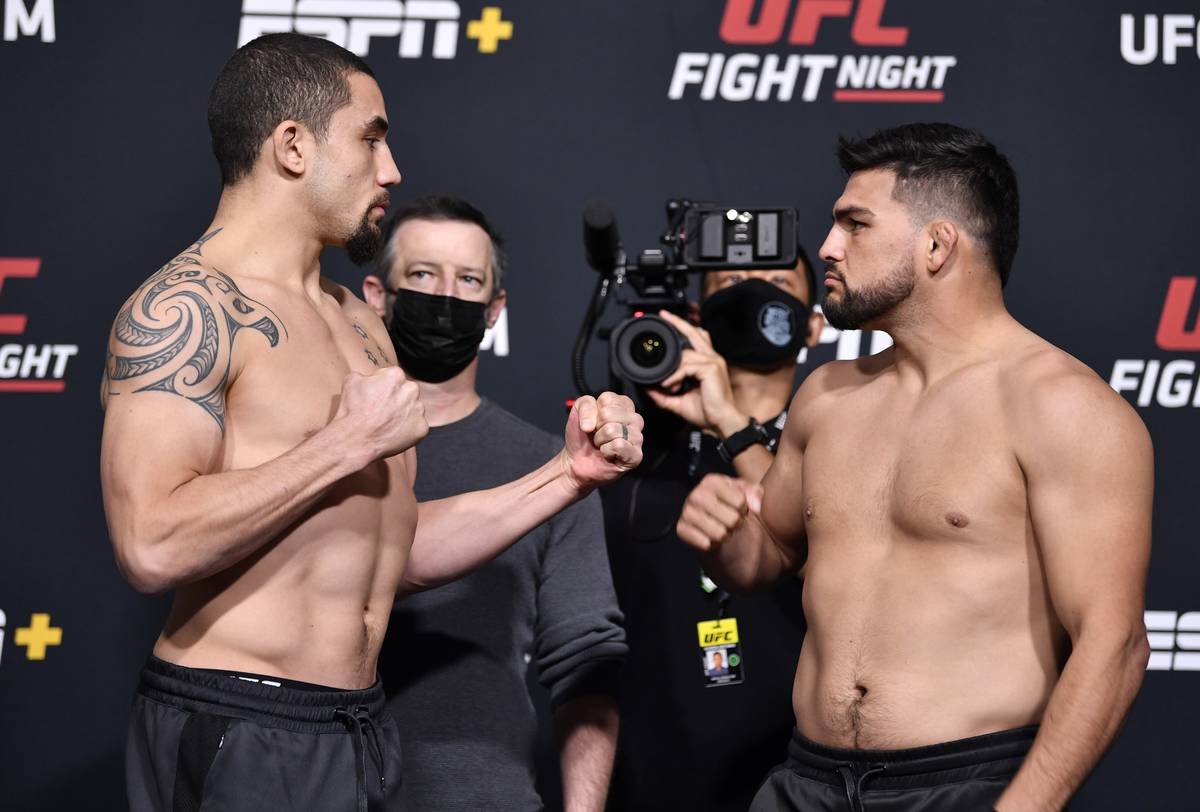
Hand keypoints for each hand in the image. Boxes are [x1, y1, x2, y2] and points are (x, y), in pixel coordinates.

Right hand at [334, 367, 427, 462]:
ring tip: (386, 423)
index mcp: (396, 376)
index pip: (394, 377)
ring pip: (412, 409)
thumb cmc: (353, 411)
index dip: (384, 387)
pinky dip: (407, 430)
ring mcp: (418, 410)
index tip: (377, 396)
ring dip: (403, 414)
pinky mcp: (421, 428)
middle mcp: (411, 390)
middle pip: (407, 391)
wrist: (356, 440)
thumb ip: (366, 375)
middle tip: (382, 410)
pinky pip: (416, 426)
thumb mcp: (352, 381)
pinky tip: (393, 433)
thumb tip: (370, 378)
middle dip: (397, 398)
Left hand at [561, 391, 643, 490]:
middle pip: (608, 414)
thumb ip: (585, 405)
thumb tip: (591, 424)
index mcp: (623, 405)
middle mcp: (634, 419)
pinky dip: (606, 451)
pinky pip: (619, 445)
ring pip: (612, 430)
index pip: (607, 399)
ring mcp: (638, 437)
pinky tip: (608, 454)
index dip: (594, 412)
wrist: (576, 461)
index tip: (594, 422)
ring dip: (600, 440)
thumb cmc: (582, 436)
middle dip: (596, 427)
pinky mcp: (636, 455)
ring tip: (602, 445)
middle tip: (597, 435)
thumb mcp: (578, 412)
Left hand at [645, 310, 744, 437]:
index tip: (669, 321)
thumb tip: (648, 388)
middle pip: (695, 333)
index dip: (683, 329)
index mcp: (707, 362)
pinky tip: (671, 386)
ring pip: (686, 353)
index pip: (697, 338)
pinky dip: (675, 375)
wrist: (722, 422)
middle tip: (664, 315)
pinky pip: (687, 366)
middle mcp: (712, 358)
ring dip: (671, 370)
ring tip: (668, 386)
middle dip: (678, 322)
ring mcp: (713, 362)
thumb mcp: (679, 401)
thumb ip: (663, 394)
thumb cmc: (707, 412)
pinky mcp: (711, 369)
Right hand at [677, 474, 762, 551]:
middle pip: (732, 520)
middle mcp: (696, 495)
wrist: (711, 520)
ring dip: (725, 535)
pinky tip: (709, 535)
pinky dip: (711, 544)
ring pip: (720, 534)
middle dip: (736, 523)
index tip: (737, 507)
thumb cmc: (729, 503)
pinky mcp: (681, 530)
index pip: (740, 502)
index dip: (743, 508)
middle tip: (730, 520)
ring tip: (721, 527)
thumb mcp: (745, 491)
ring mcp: (687, 512)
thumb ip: (755, 492)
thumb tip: (756, 507)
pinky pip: (706, 544)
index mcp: (711, 481)